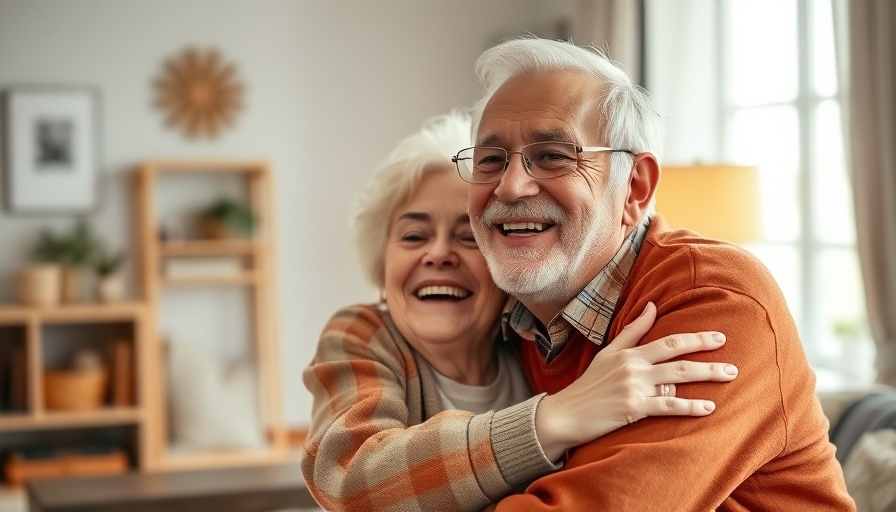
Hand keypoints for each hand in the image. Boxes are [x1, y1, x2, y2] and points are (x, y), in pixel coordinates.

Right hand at [534, 302, 737, 460]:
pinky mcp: (633, 408)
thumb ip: (631, 331)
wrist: (566, 413)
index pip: (667, 340)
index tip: (718, 337)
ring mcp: (633, 387)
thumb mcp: (607, 353)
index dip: (694, 337)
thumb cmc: (589, 385)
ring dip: (707, 375)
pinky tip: (709, 407)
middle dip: (707, 352)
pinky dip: (690, 406)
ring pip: (678, 377)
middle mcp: (632, 366)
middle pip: (677, 355)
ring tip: (730, 375)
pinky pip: (668, 405)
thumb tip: (652, 306)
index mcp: (628, 352)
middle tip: (731, 354)